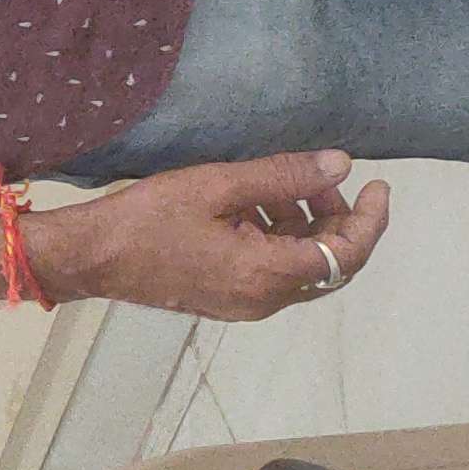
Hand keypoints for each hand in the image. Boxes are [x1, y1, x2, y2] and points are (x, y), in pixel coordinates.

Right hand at [28, 149, 390, 321]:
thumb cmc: (148, 218)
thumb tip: (340, 164)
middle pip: (330, 265)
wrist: (91, 258)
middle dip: (337, 218)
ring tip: (280, 184)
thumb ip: (282, 177)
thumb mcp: (217, 186)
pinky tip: (251, 206)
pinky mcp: (227, 299)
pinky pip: (273, 271)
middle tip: (319, 175)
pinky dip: (279, 238)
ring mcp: (245, 305)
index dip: (370, 220)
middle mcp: (265, 300)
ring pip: (301, 267)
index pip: (346, 254)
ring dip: (305, 225)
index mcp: (267, 275)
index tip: (377, 184)